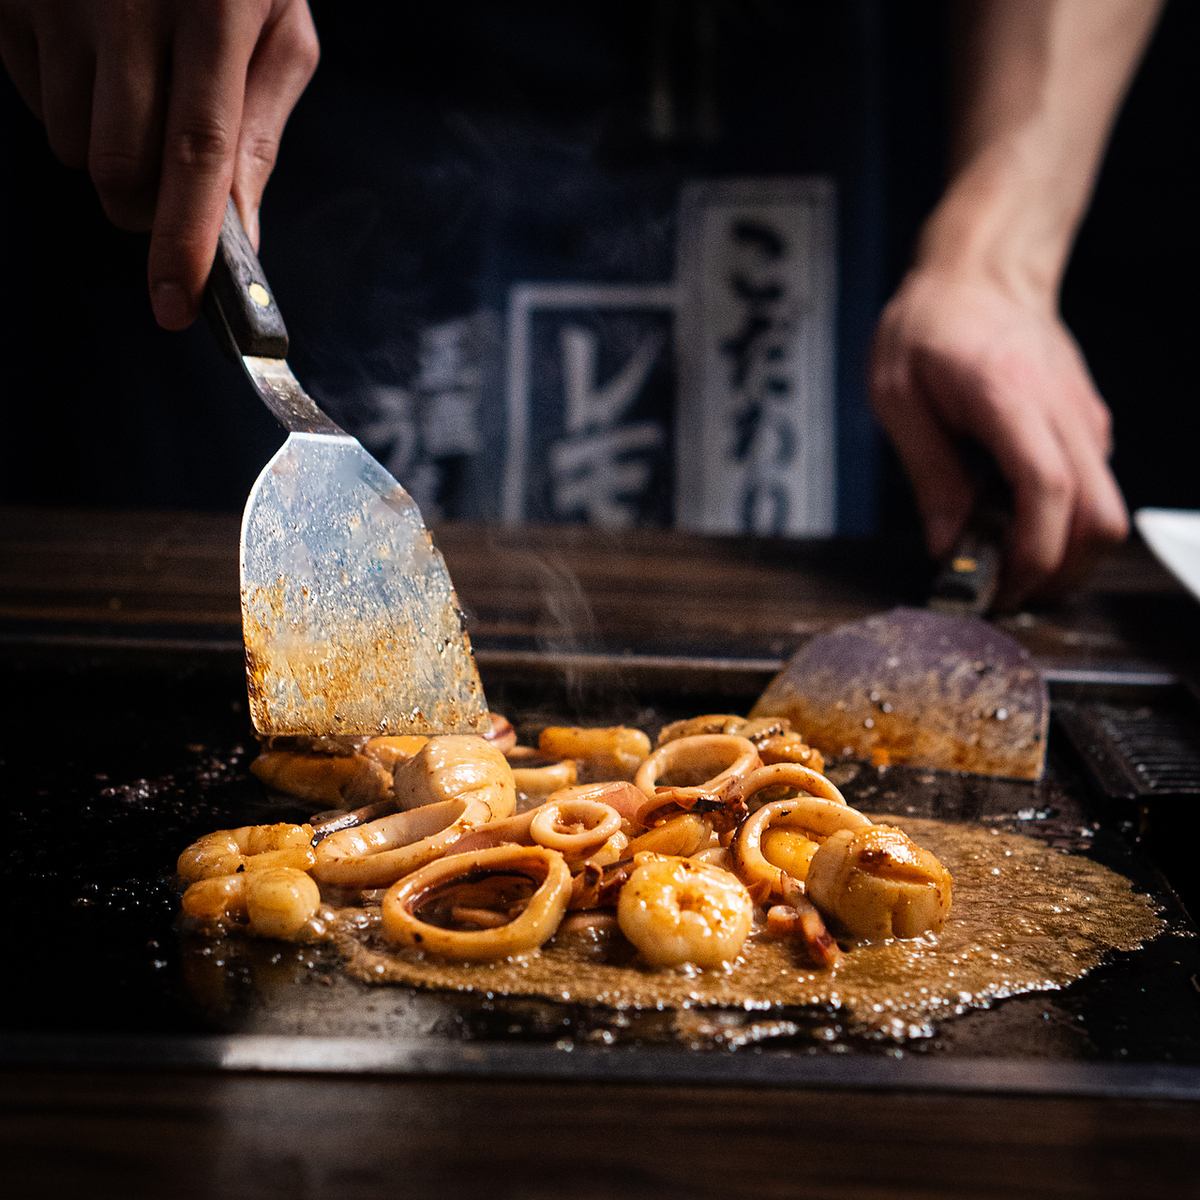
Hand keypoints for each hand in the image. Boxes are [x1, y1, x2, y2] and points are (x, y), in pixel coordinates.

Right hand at [0, 0, 317, 328]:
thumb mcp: (276, 29)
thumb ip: (259, 130)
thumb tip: (243, 233)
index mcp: (212, 8)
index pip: (196, 153)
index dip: (184, 241)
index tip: (176, 307)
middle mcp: (126, 1)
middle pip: (120, 169)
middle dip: (148, 210)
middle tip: (172, 185)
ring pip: (71, 147)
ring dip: (107, 155)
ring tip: (138, 91)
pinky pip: (33, 101)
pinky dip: (68, 107)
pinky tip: (97, 59)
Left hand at [870, 268, 1128, 606]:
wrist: (981, 275)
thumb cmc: (930, 327)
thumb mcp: (897, 398)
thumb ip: (927, 475)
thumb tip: (947, 548)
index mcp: (1010, 396)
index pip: (1047, 489)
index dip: (1031, 552)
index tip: (997, 587)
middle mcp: (1063, 412)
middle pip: (1099, 516)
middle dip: (1057, 573)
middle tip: (1000, 594)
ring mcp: (1084, 421)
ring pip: (1106, 513)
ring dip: (1063, 556)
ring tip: (1003, 566)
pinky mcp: (1087, 429)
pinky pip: (1092, 493)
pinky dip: (1061, 526)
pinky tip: (1012, 525)